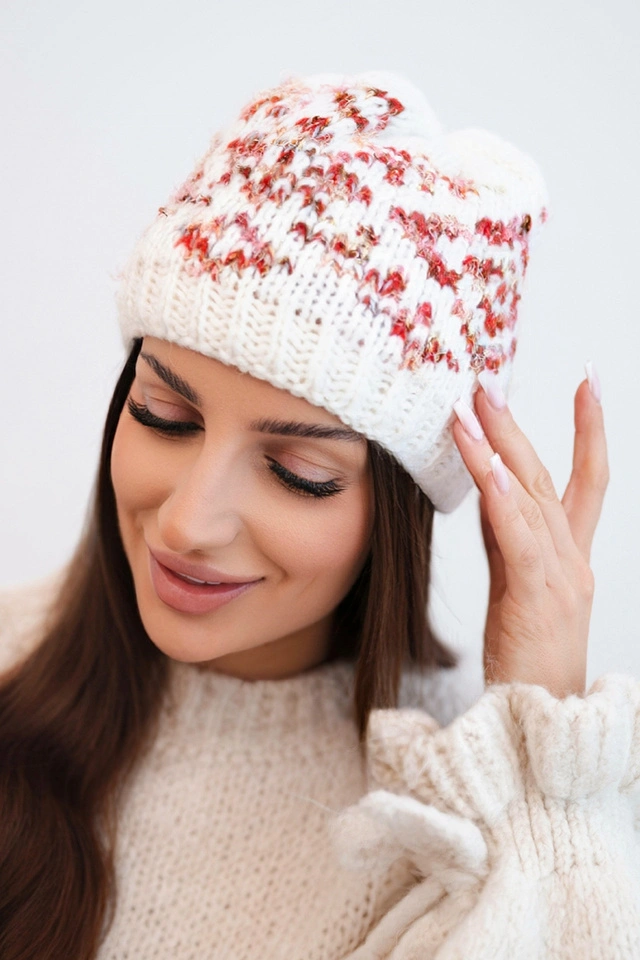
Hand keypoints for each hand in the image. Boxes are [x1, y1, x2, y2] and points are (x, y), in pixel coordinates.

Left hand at [452, 368, 608, 698]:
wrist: (542, 728)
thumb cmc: (527, 661)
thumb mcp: (517, 587)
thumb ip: (507, 539)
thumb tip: (489, 490)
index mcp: (572, 558)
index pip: (585, 482)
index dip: (588, 431)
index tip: (588, 383)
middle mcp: (573, 561)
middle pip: (550, 479)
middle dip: (521, 427)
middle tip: (492, 382)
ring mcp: (560, 580)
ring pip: (533, 501)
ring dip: (502, 451)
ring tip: (474, 409)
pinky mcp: (535, 602)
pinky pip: (521, 543)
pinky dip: (505, 504)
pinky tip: (489, 472)